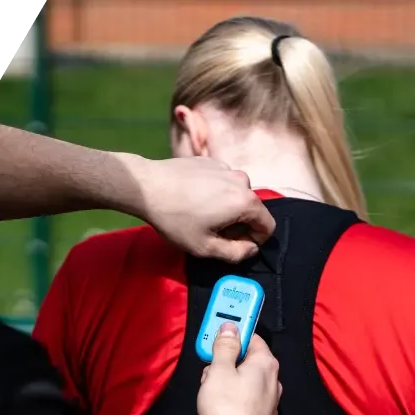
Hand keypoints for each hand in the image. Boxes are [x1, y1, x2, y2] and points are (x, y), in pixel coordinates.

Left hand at [122, 155, 275, 262]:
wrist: (146, 186)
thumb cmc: (175, 219)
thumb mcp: (204, 247)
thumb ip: (235, 253)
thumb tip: (251, 249)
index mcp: (246, 202)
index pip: (268, 226)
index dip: (253, 240)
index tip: (230, 244)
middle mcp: (242, 180)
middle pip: (252, 209)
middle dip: (238, 224)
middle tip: (210, 232)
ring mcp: (226, 167)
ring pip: (236, 195)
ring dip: (226, 208)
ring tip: (199, 215)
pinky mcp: (210, 161)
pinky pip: (222, 182)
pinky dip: (214, 193)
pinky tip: (191, 199)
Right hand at [193, 322, 280, 414]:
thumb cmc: (229, 410)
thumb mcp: (218, 371)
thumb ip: (224, 348)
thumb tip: (230, 328)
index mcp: (264, 364)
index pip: (251, 338)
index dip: (231, 337)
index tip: (216, 338)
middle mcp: (271, 382)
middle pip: (243, 365)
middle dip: (220, 370)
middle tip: (207, 377)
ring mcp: (267, 403)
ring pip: (237, 388)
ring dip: (218, 393)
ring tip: (206, 405)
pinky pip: (237, 408)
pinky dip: (223, 412)